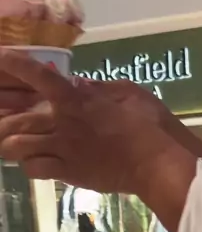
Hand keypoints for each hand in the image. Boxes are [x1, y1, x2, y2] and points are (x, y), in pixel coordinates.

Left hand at [0, 50, 174, 197]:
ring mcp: (64, 150)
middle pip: (17, 118)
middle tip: (1, 116)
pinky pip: (34, 170)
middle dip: (2, 116)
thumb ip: (100, 88)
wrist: (156, 164)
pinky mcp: (70, 174)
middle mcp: (63, 123)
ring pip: (17, 147)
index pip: (38, 76)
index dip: (14, 64)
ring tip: (11, 141)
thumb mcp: (128, 92)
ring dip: (10, 143)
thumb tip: (79, 84)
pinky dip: (28, 165)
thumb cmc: (149, 125)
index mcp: (76, 99)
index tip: (0, 57)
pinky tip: (33, 162)